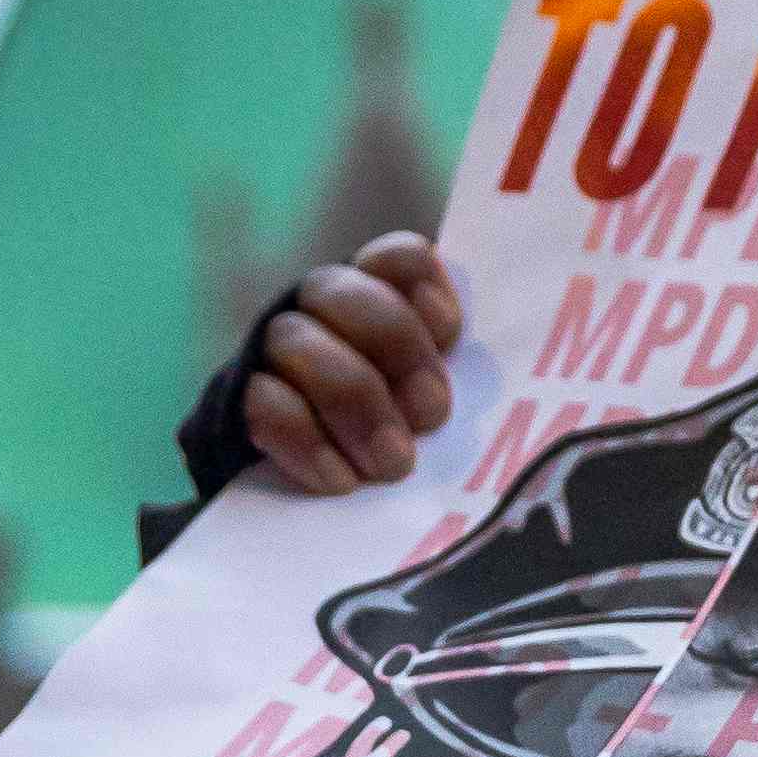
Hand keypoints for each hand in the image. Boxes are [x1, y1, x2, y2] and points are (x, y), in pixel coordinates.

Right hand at [245, 233, 465, 492]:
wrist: (317, 498)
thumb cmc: (400, 445)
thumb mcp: (434, 407)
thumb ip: (451, 382)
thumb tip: (521, 389)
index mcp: (378, 298)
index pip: (396, 258)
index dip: (422, 284)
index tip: (449, 333)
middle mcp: (319, 309)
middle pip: (342, 292)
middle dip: (394, 351)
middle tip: (431, 417)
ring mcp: (271, 351)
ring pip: (297, 341)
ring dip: (353, 402)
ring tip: (391, 463)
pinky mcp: (236, 402)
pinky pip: (262, 403)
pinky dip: (306, 441)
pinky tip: (340, 480)